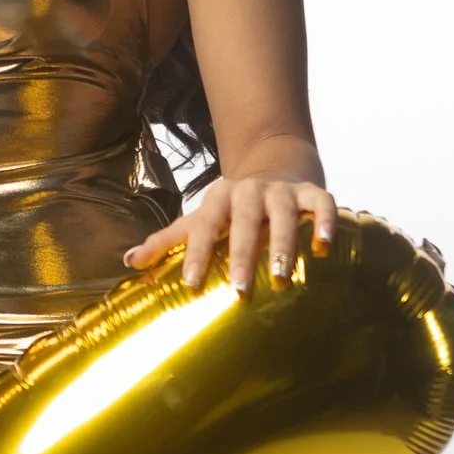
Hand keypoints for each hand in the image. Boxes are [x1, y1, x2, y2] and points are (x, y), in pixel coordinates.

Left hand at [124, 173, 338, 296]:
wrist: (273, 165)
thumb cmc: (230, 208)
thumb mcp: (198, 219)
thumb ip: (166, 241)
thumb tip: (129, 262)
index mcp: (218, 198)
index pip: (205, 226)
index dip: (198, 253)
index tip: (192, 283)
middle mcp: (250, 191)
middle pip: (245, 221)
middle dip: (242, 254)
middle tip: (240, 288)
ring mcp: (282, 190)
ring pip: (283, 213)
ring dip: (284, 243)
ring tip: (282, 275)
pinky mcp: (312, 190)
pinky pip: (321, 202)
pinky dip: (324, 221)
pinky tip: (324, 246)